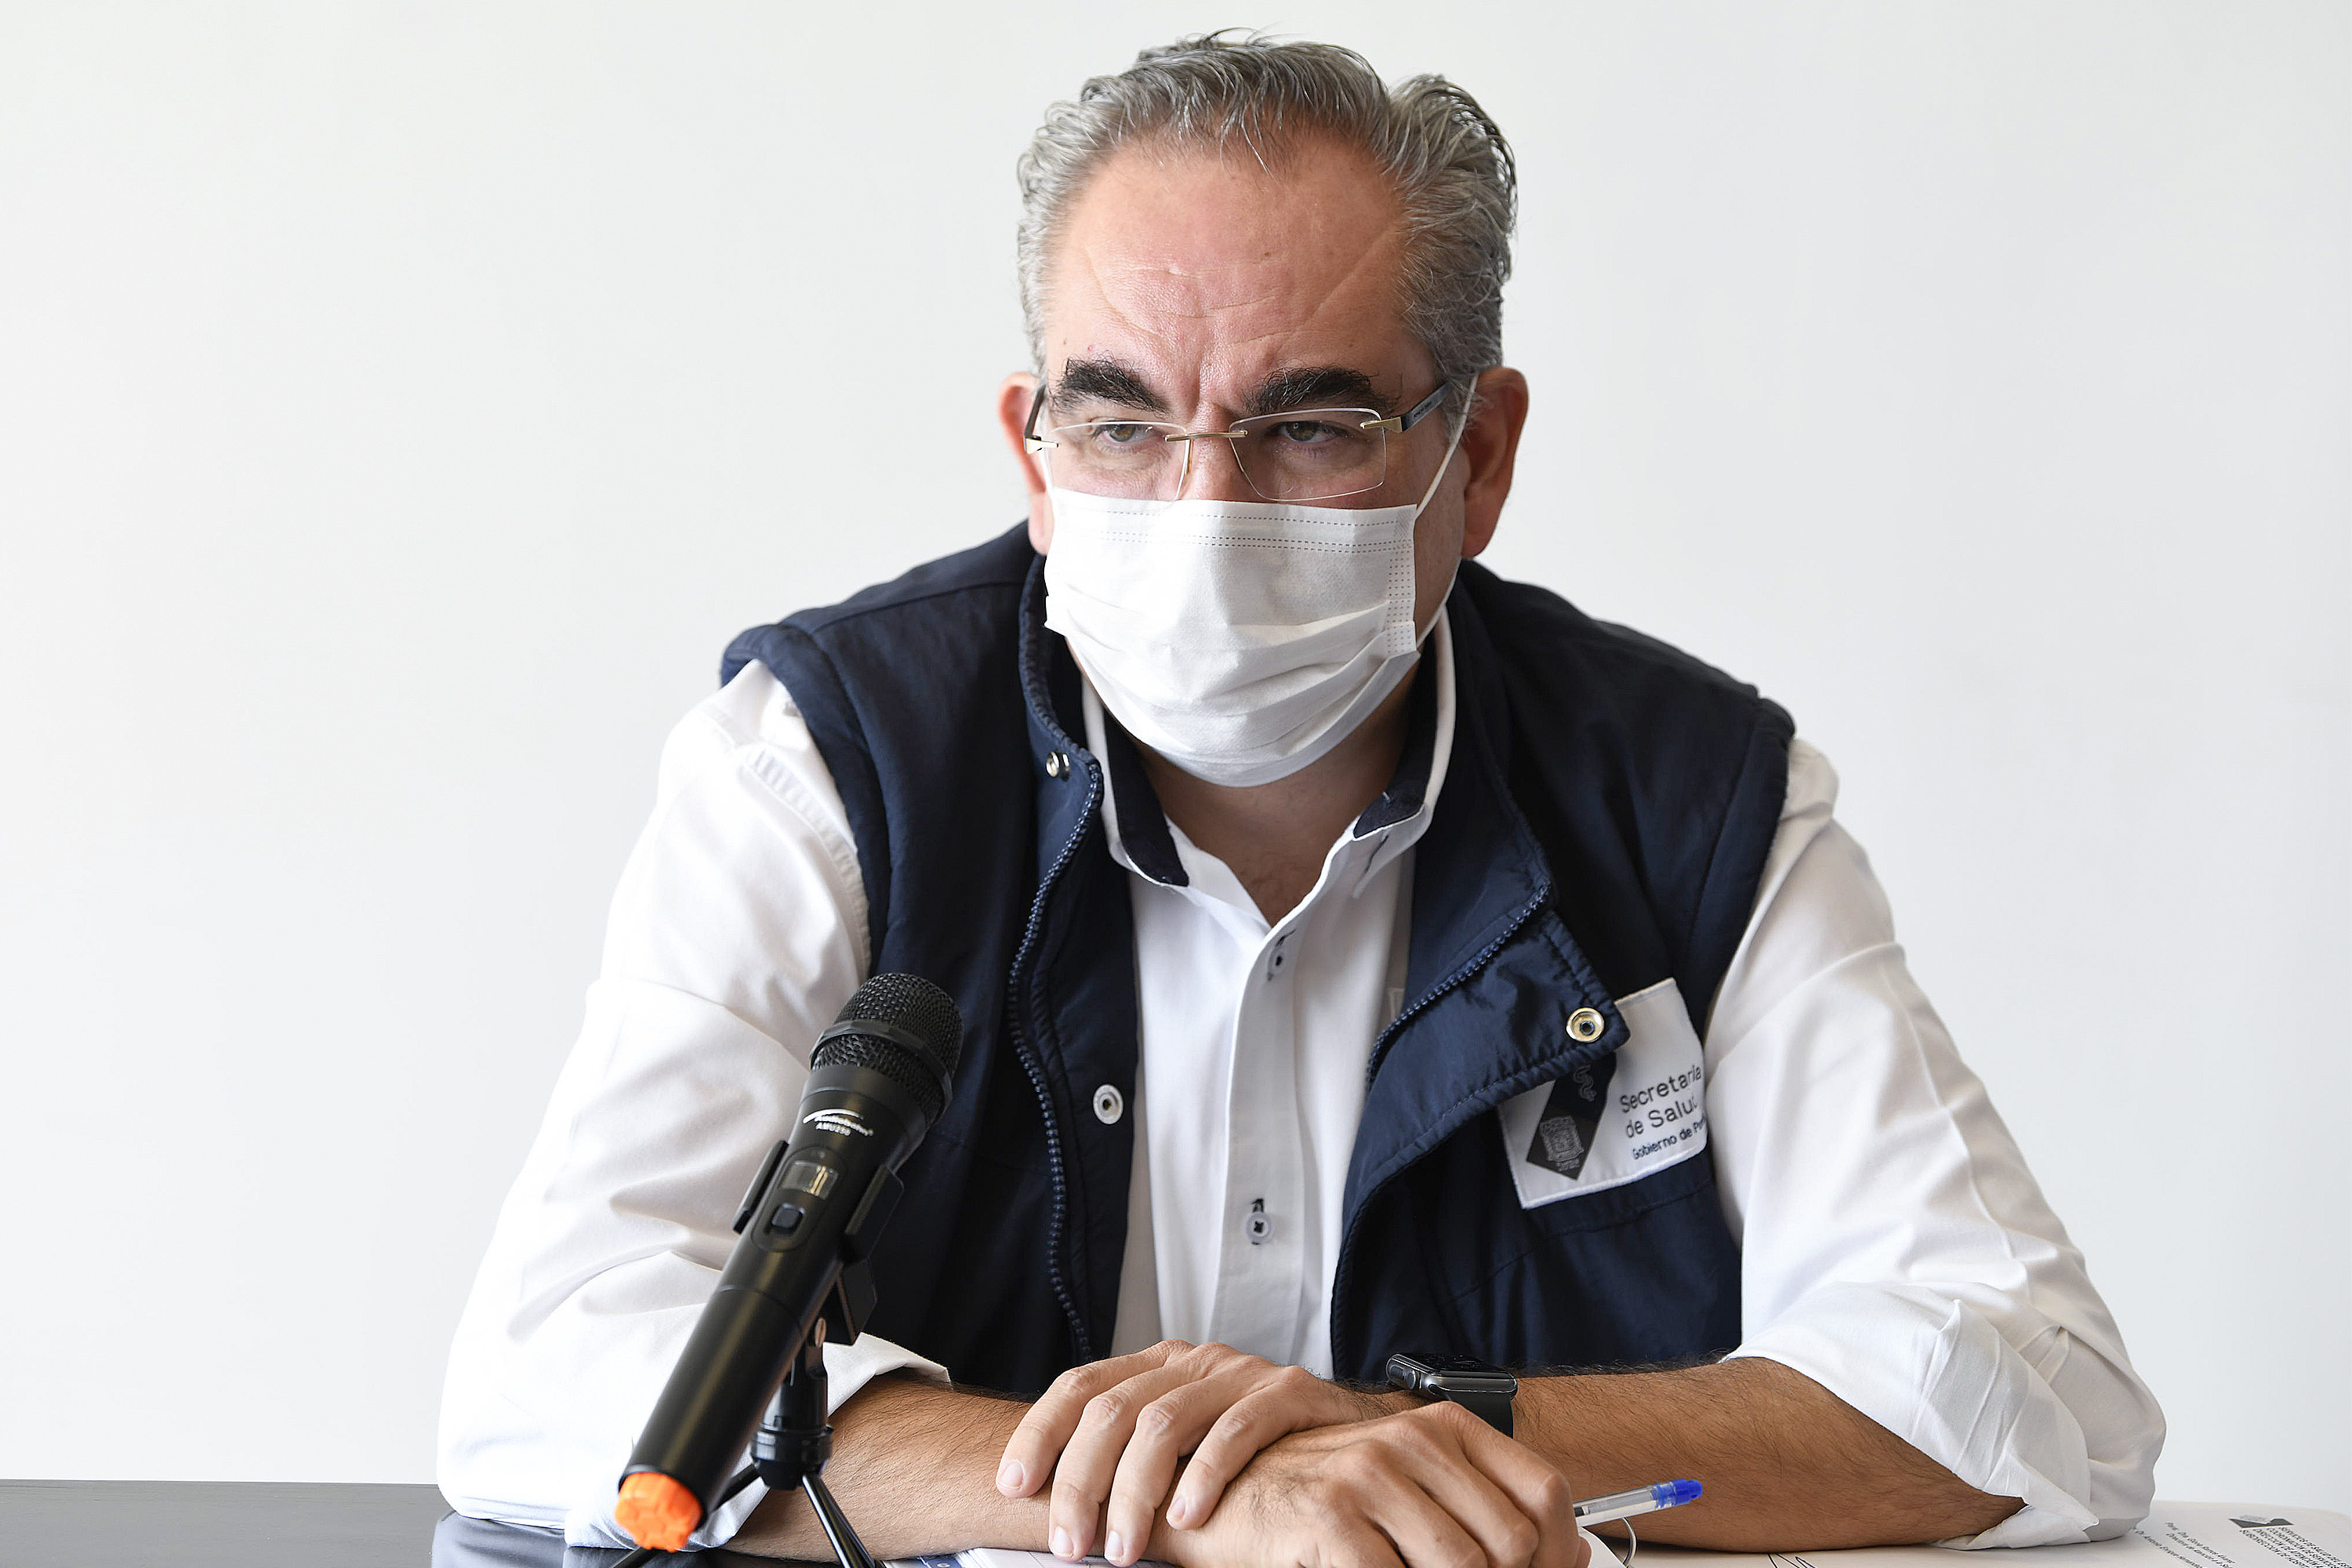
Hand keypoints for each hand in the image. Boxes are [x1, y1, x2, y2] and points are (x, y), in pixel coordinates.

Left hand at [995, 1339, 1390, 1562]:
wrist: (1354, 1435)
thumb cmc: (1258, 1452)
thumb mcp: (1185, 1446)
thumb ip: (1132, 1456)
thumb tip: (1057, 1507)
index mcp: (1156, 1365)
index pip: (1079, 1386)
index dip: (1039, 1433)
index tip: (1012, 1485)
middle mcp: (1192, 1361)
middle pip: (1113, 1410)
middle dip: (1081, 1481)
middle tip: (1069, 1545)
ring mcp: (1239, 1373)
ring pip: (1165, 1421)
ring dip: (1135, 1492)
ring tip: (1123, 1550)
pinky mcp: (1287, 1393)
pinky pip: (1236, 1429)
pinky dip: (1205, 1475)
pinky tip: (1188, 1517)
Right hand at [1158, 1400, 1585, 1567]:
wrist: (1216, 1497)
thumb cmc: (1316, 1500)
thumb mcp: (1408, 1490)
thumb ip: (1480, 1510)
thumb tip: (1572, 1555)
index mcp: (1441, 1428)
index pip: (1544, 1494)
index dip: (1557, 1554)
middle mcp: (1410, 1440)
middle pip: (1510, 1542)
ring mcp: (1369, 1475)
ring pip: (1462, 1566)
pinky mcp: (1331, 1518)